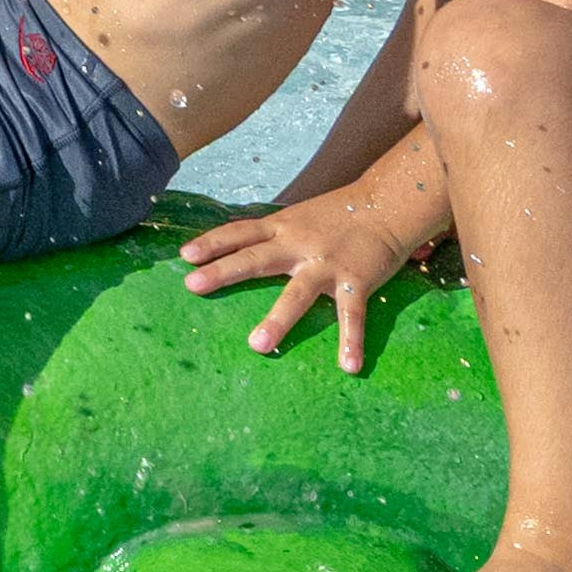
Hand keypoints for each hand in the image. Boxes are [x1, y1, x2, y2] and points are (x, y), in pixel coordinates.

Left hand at [176, 183, 420, 370]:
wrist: (386, 205)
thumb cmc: (338, 215)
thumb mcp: (298, 218)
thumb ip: (273, 234)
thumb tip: (240, 246)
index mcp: (283, 228)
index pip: (241, 233)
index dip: (212, 243)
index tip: (185, 256)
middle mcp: (299, 245)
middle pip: (256, 258)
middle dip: (223, 271)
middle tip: (192, 286)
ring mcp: (326, 264)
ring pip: (297, 293)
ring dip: (278, 319)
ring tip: (256, 345)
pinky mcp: (356, 282)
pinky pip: (352, 315)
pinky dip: (351, 340)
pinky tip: (348, 366)